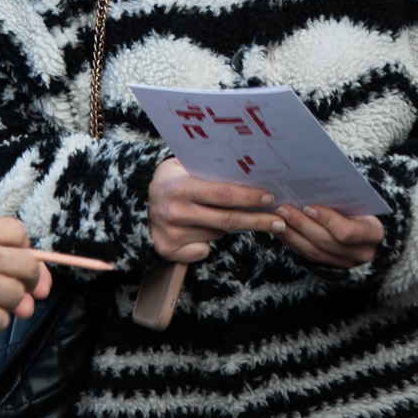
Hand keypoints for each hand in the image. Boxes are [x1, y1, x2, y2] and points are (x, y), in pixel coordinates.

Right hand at [148, 157, 285, 261]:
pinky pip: (203, 249)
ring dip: (227, 227)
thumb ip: (211, 172)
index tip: (270, 198)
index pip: (223, 194)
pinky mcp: (168, 250)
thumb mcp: (184, 168)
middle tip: (279, 221)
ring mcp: (170, 233)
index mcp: (180, 186)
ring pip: (217, 234)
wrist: (138, 203)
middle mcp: (174, 211)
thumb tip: (251, 174)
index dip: (250, 197)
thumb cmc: (171, 181)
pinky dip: (207, 242)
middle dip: (257, 221)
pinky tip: (198, 230)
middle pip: (227, 219)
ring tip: (224, 215)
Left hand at [275, 203, 383, 269]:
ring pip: (313, 252)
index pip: (346, 231)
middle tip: (283, 209)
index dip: (326, 220)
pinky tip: (280, 229)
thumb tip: (314, 179)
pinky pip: (306, 256)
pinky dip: (291, 242)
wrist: (366, 228)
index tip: (309, 206)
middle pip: (325, 242)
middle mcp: (361, 253)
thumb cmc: (363, 205)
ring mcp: (344, 263)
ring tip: (277, 218)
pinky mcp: (329, 265)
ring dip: (292, 234)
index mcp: (373, 233)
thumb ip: (343, 195)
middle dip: (302, 224)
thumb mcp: (361, 199)